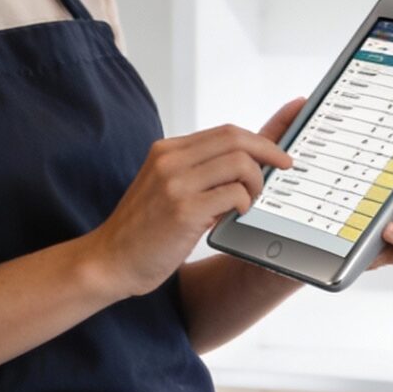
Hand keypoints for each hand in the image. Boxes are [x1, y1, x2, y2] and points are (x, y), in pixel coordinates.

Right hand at [87, 100, 302, 297]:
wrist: (110, 259)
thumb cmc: (143, 229)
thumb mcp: (168, 188)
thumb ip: (201, 172)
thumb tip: (248, 160)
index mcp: (166, 151)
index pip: (226, 132)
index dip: (261, 139)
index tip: (281, 151)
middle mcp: (169, 160)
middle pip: (236, 139)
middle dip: (269, 153)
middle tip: (283, 170)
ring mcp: (174, 184)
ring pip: (239, 163)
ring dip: (256, 183)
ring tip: (249, 202)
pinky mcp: (182, 210)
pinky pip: (233, 195)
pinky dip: (244, 204)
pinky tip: (235, 216)